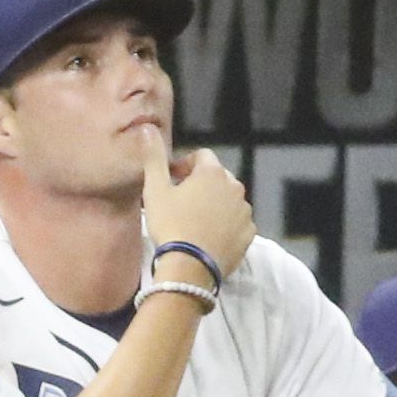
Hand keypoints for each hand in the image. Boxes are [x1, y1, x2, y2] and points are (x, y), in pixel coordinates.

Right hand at [140, 132, 254, 284]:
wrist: (189, 267)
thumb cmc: (170, 224)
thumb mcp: (155, 189)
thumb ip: (153, 158)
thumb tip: (147, 128)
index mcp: (212, 172)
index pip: (201, 156)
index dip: (185, 165)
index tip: (171, 179)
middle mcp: (235, 187)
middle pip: (217, 178)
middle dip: (202, 185)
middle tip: (182, 202)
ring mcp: (244, 211)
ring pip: (229, 200)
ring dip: (215, 205)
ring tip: (195, 222)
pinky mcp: (249, 233)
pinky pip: (238, 223)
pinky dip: (226, 225)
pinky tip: (210, 237)